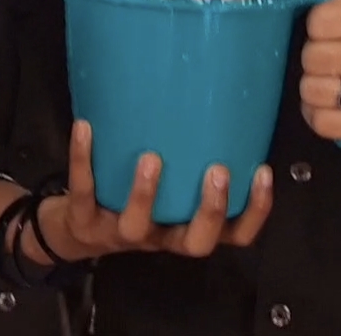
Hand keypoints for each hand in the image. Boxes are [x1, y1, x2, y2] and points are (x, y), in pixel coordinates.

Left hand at [38, 120, 272, 260]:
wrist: (78, 228)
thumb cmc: (133, 196)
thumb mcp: (169, 186)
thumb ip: (191, 158)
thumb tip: (220, 97)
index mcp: (188, 227)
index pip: (234, 234)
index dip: (254, 211)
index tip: (262, 172)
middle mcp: (162, 237)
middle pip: (196, 243)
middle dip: (210, 209)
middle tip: (217, 170)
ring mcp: (122, 233)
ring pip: (137, 226)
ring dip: (146, 193)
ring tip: (151, 156)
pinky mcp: (85, 221)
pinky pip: (85, 191)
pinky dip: (83, 159)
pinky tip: (85, 127)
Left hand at [298, 0, 340, 143]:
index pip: (320, 20)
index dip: (314, 24)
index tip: (324, 27)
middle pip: (316, 58)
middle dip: (311, 55)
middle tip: (323, 55)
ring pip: (317, 92)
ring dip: (311, 86)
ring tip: (326, 78)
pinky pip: (325, 124)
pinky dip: (317, 115)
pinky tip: (330, 103)